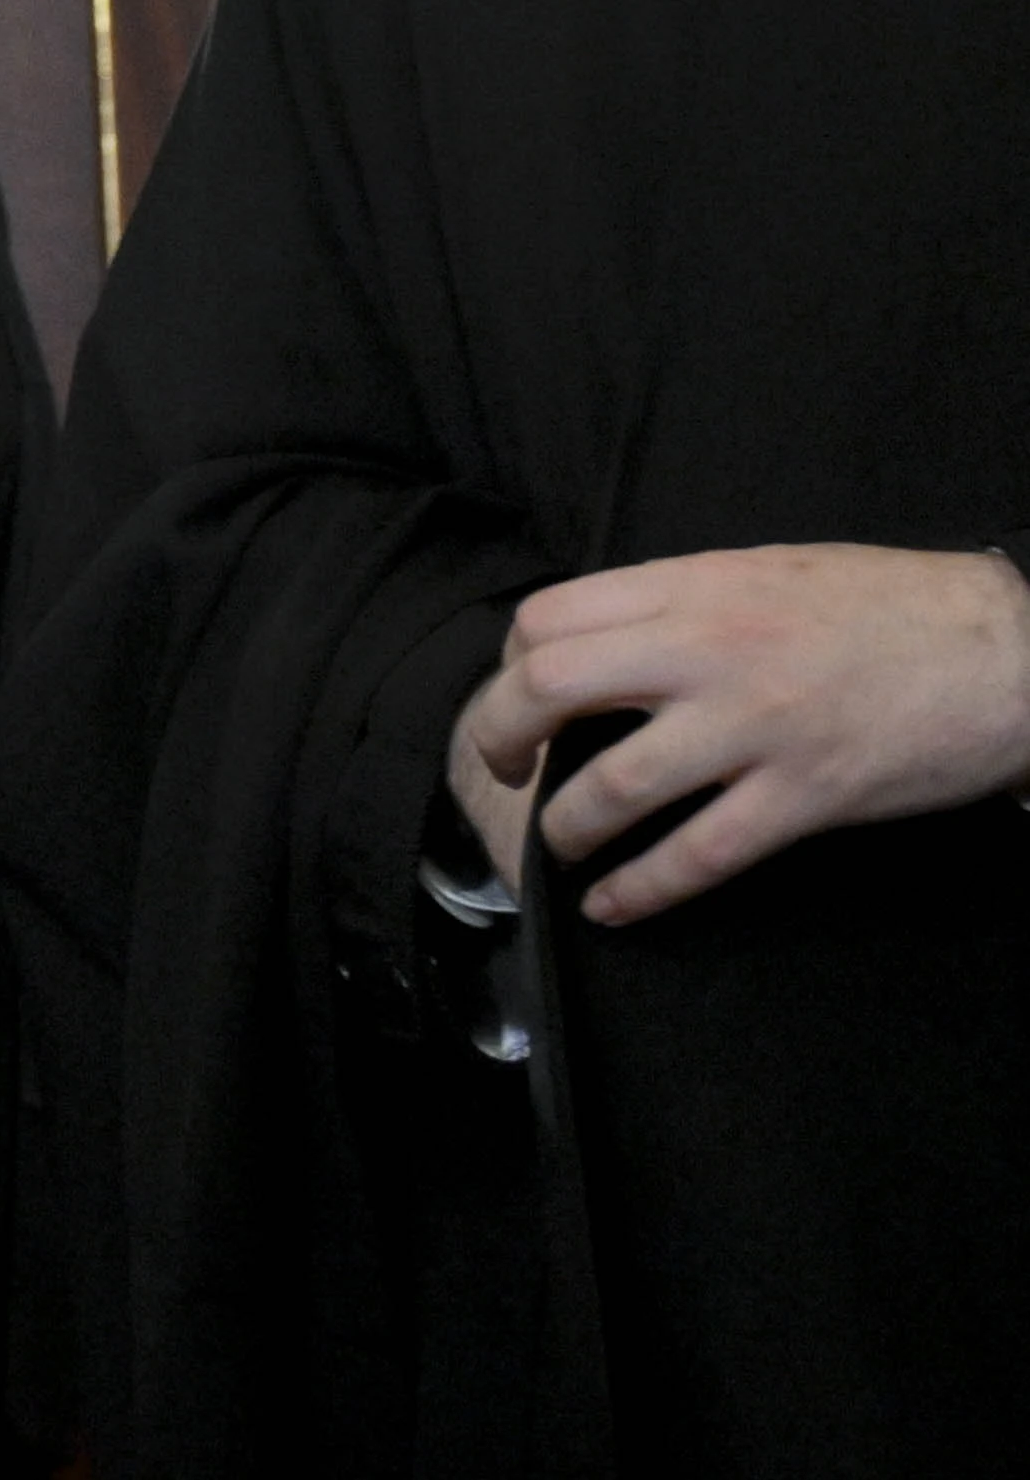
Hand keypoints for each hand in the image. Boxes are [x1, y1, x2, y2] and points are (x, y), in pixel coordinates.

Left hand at [471, 543, 1029, 921]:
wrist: (1010, 649)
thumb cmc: (893, 608)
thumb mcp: (770, 573)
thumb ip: (684, 604)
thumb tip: (608, 643)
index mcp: (699, 589)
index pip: (551, 618)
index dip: (514, 661)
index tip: (523, 693)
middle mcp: (713, 651)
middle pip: (549, 685)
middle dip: (500, 733)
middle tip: (501, 765)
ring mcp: (758, 726)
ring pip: (615, 783)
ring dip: (566, 825)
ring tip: (560, 843)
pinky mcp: (807, 795)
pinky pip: (701, 853)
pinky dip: (641, 888)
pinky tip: (611, 906)